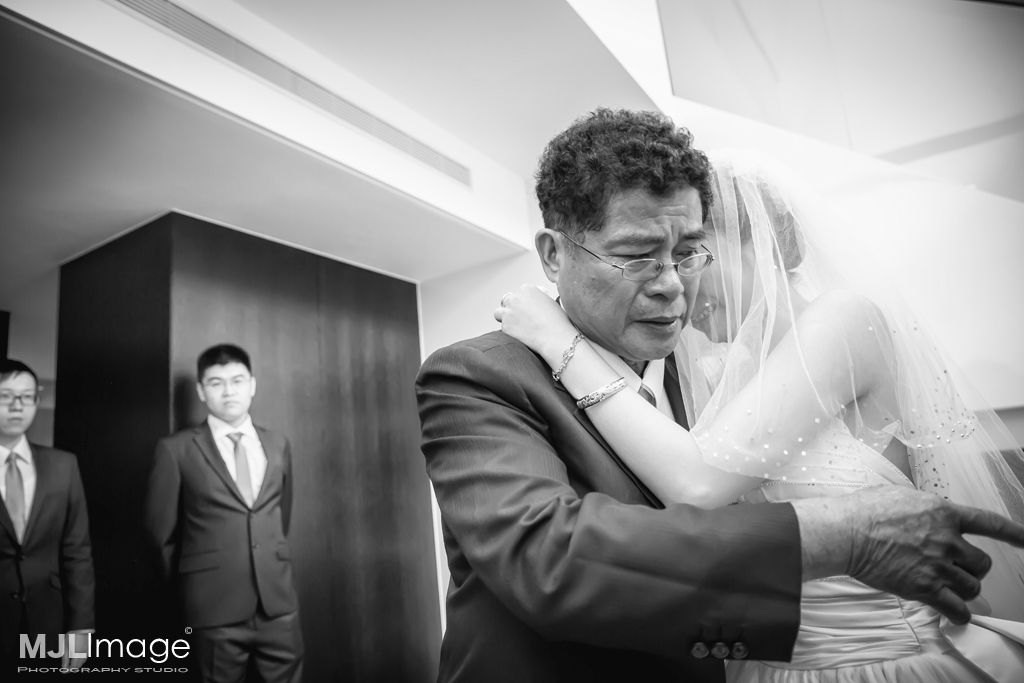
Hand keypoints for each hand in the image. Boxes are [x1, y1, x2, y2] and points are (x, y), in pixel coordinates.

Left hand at [62, 630, 90, 669]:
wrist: (81, 627)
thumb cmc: (72, 635)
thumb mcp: (65, 646)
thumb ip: (65, 658)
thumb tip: (64, 666)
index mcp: (76, 654)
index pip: (73, 667)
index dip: (68, 670)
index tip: (64, 671)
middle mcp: (82, 654)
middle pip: (78, 666)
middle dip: (73, 668)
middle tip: (67, 668)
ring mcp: (86, 651)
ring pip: (83, 662)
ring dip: (77, 665)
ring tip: (72, 664)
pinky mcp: (88, 647)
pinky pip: (85, 657)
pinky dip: (81, 660)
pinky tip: (79, 658)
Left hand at [494, 285, 578, 362]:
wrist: (555, 338)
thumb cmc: (558, 321)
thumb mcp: (551, 301)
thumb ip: (540, 296)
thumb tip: (540, 294)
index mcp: (526, 289)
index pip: (520, 292)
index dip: (524, 300)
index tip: (530, 308)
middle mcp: (514, 298)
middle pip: (507, 299)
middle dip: (512, 306)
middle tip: (518, 314)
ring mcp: (508, 313)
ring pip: (499, 313)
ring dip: (504, 316)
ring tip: (513, 324)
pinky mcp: (505, 327)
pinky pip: (504, 328)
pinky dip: (510, 331)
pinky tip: (521, 335)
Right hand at [798, 486, 1023, 623]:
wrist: (846, 532)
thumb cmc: (864, 511)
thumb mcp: (900, 496)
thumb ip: (923, 508)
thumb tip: (925, 513)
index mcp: (942, 512)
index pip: (988, 523)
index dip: (1013, 532)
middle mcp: (946, 539)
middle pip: (982, 563)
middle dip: (973, 567)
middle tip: (957, 569)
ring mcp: (937, 565)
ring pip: (972, 586)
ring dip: (964, 589)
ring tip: (949, 588)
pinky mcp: (924, 588)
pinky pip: (956, 609)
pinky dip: (959, 613)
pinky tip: (954, 613)